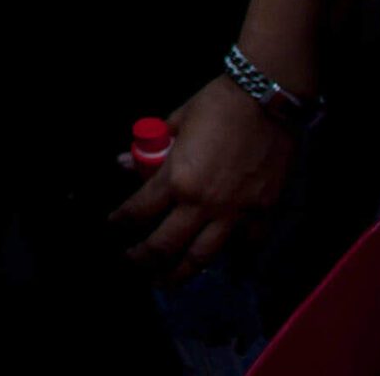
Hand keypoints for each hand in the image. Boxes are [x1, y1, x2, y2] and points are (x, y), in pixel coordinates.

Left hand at [110, 75, 296, 283]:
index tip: (112, 228)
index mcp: (176, 179)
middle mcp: (202, 204)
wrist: (267, 100)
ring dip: (181, 273)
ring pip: (203, 256)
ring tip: (167, 280)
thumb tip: (124, 162)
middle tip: (133, 264)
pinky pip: (246, 246)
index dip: (120, 223)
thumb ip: (152, 148)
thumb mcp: (176, 121)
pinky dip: (234, 257)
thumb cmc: (218, 104)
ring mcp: (234, 213)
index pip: (138, 211)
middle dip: (143, 259)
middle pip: (165, 245)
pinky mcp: (262, 213)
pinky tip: (224, 262)